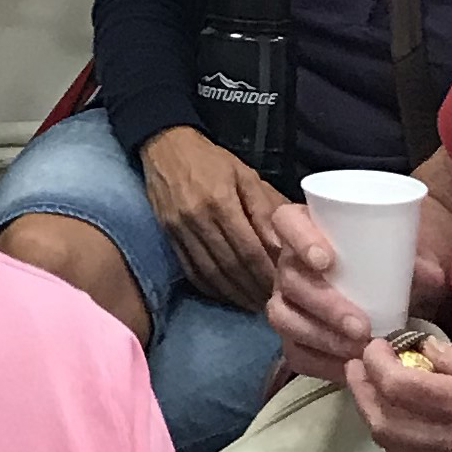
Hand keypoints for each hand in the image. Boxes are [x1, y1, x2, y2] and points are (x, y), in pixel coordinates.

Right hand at [140, 124, 282, 311]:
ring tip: (256, 304)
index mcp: (220, 202)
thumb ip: (266, 210)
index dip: (268, 273)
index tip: (287, 287)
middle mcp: (197, 219)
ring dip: (235, 293)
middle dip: (255, 288)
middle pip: (231, 265)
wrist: (165, 147)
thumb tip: (287, 245)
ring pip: (211, 273)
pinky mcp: (168, 237)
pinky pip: (191, 270)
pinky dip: (212, 288)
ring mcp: (179, 231)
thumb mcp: (246, 176)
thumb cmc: (212, 161)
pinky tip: (228, 295)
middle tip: (276, 302)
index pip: (248, 249)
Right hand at [267, 201, 443, 379]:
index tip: (326, 260)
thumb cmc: (389, 266)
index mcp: (308, 229)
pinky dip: (321, 362)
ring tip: (359, 349)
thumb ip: (418, 262)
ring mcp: (285, 300)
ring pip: (284, 317)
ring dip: (321, 336)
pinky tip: (351, 367)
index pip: (286, 221)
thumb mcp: (406, 257)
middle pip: (290, 279)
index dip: (299, 238)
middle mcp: (289, 264)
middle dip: (324, 305)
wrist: (386, 302)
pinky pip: (294, 351)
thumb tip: (429, 276)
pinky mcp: (292, 336)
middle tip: (361, 326)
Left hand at [348, 334, 451, 451]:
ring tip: (375, 394)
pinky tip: (406, 428)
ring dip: (375, 420)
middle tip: (358, 367)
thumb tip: (424, 352)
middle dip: (361, 392)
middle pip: (385, 425)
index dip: (374, 364)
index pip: (398, 388)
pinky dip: (401, 448)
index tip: (375, 346)